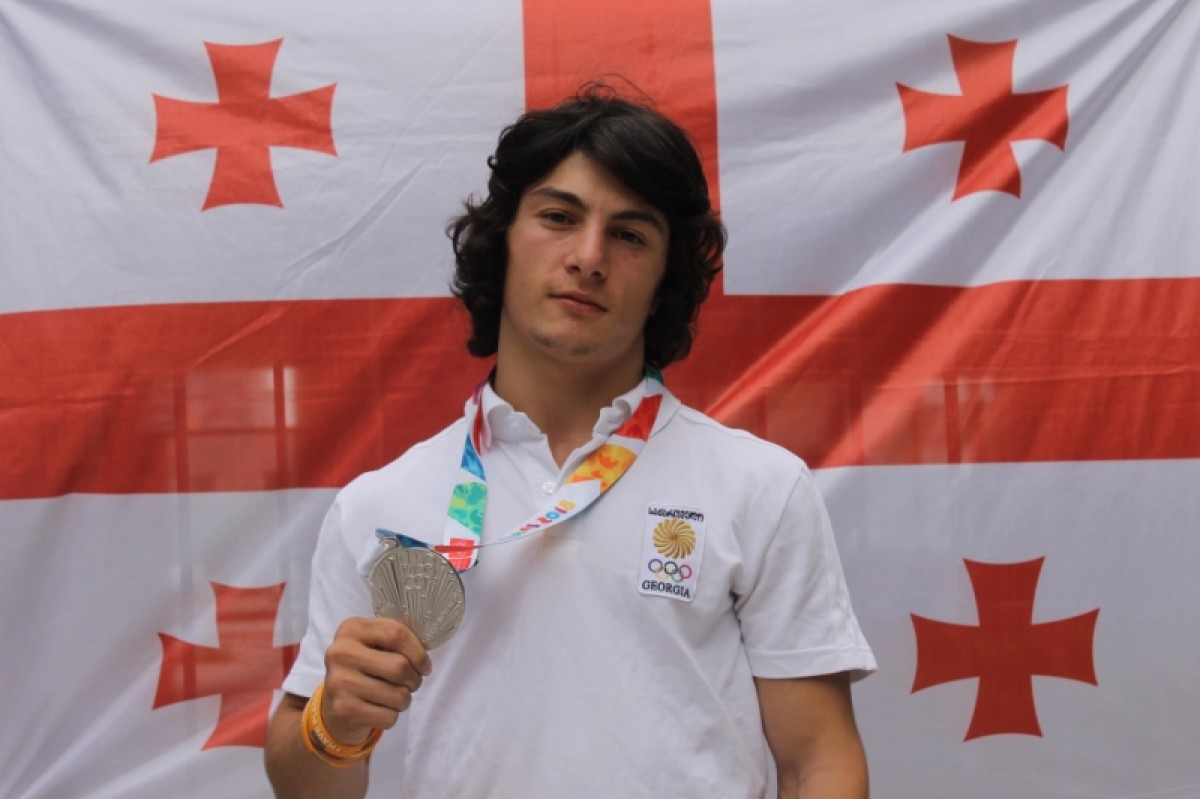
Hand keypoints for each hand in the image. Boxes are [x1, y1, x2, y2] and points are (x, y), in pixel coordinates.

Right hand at [320, 617, 431, 744]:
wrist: (334, 706)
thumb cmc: (364, 669)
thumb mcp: (374, 645)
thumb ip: (396, 641)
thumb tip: (425, 658)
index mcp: (351, 629)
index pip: (396, 634)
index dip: (419, 652)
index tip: (425, 666)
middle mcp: (341, 652)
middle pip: (400, 666)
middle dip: (415, 679)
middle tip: (411, 684)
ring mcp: (339, 682)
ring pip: (398, 695)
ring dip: (404, 700)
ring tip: (393, 697)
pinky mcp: (343, 709)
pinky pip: (389, 716)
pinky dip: (392, 716)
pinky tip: (379, 710)